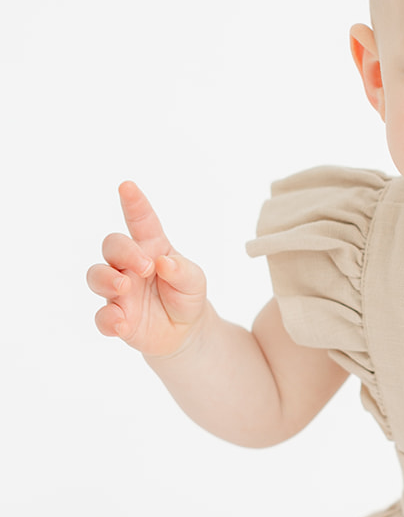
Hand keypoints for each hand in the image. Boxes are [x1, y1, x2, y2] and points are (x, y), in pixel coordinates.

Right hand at [88, 182, 207, 357]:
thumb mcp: (194, 280)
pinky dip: (108, 319)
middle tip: (145, 267)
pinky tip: (121, 323)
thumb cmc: (186, 294)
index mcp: (151, 247)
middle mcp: (129, 265)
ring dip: (107, 279)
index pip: (140, 221)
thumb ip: (182, 270)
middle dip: (124, 251)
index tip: (127, 186)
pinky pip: (102, 317)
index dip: (133, 203)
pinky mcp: (116, 317)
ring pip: (96, 275)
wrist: (185, 330)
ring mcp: (119, 291)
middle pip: (112, 245)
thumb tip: (164, 263)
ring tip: (124, 287)